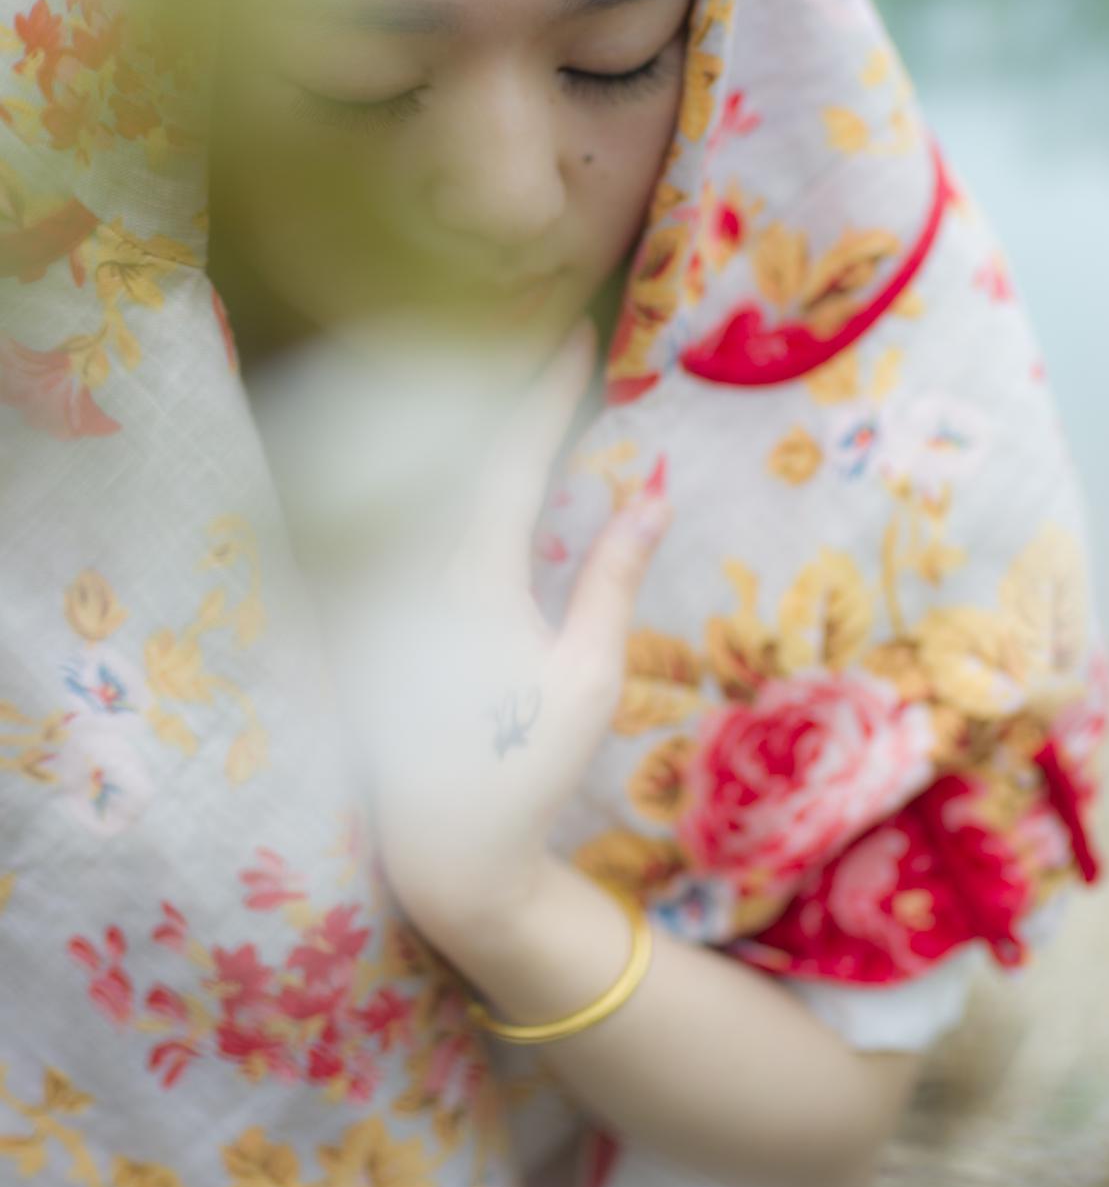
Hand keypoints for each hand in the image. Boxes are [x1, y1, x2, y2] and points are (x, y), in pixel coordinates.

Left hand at [359, 316, 672, 935]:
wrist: (445, 848)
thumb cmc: (525, 769)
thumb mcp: (588, 676)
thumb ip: (615, 576)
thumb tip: (655, 490)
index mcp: (470, 577)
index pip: (508, 458)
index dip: (545, 393)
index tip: (577, 338)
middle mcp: (412, 570)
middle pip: (453, 452)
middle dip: (500, 390)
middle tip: (542, 342)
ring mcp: (385, 595)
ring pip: (423, 483)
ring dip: (466, 429)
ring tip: (510, 384)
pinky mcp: (375, 620)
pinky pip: (406, 524)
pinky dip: (440, 481)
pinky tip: (461, 466)